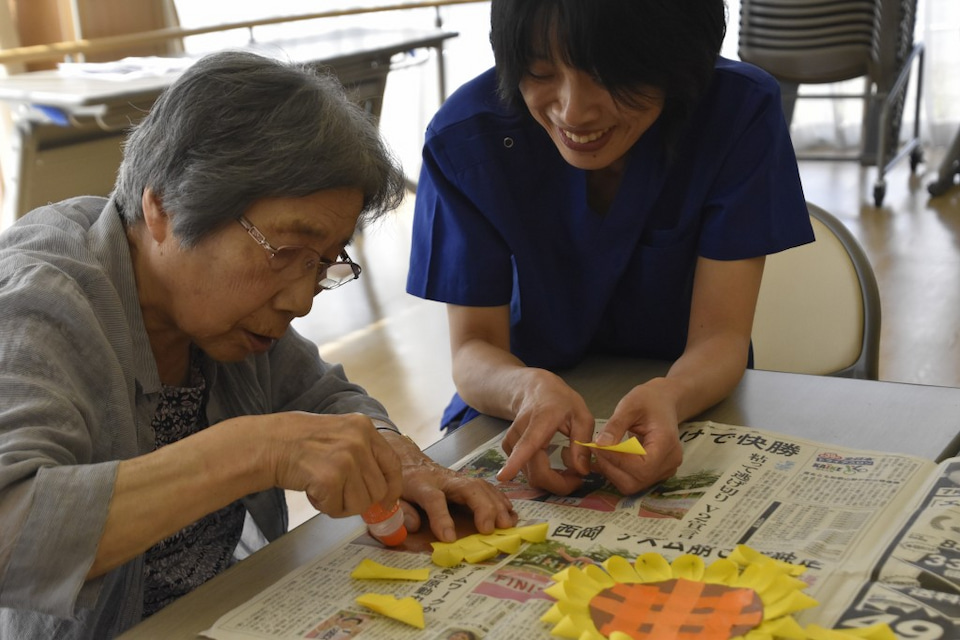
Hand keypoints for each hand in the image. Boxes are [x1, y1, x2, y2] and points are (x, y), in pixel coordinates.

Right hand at [266, 412, 402, 517]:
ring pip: (361, 503)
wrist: (268, 443)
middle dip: (359, 499)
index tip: (387, 501)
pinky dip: (324, 506)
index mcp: (364, 427)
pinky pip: (339, 509)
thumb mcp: (341, 434)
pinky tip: (312, 490)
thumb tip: (383, 488)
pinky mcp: (331, 478)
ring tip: (323, 487)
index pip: (393, 464)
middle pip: (378, 489)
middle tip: (338, 492)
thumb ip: (364, 454)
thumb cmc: (300, 441)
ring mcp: (346, 459)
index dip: (392, 488)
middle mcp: (359, 441)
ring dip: (341, 504)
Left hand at [380, 431, 517, 541]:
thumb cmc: (401, 484)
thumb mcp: (392, 497)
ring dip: (497, 505)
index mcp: (421, 484)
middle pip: (468, 489)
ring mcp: (459, 479)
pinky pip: (489, 488)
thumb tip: (413, 525)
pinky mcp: (469, 482)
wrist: (410, 461)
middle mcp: (444, 479)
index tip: (449, 538)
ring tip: (507, 524)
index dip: (441, 517)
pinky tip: (510, 513)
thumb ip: (401, 511)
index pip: (433, 498)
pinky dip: (501, 500)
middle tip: (490, 529)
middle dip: (482, 508)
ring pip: (482, 487)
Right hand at [495, 369, 594, 494]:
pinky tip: (554, 463)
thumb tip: (581, 471)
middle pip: (536, 472)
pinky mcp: (509, 450)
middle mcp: (521, 433)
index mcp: (540, 421)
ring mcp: (511, 442)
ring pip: (532, 476)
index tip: (503, 476)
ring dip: (553, 480)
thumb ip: (582, 442)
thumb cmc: (560, 401)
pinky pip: (528, 473)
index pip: (527, 444)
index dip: (516, 462)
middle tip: (578, 478)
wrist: (534, 390)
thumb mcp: (581, 415)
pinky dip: (544, 475)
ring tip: (569, 466)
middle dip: (559, 484)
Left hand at [590, 380, 682, 494]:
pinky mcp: (655, 473)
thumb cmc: (648, 400)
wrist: (663, 402)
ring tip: (601, 451)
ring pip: (633, 484)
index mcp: (667, 444)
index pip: (641, 466)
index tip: (597, 446)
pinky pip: (633, 480)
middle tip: (595, 449)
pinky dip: (617, 471)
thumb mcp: (630, 405)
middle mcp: (669, 463)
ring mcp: (664, 471)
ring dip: (612, 471)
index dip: (616, 460)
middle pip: (636, 480)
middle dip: (611, 467)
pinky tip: (608, 456)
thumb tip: (600, 444)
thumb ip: (615, 425)